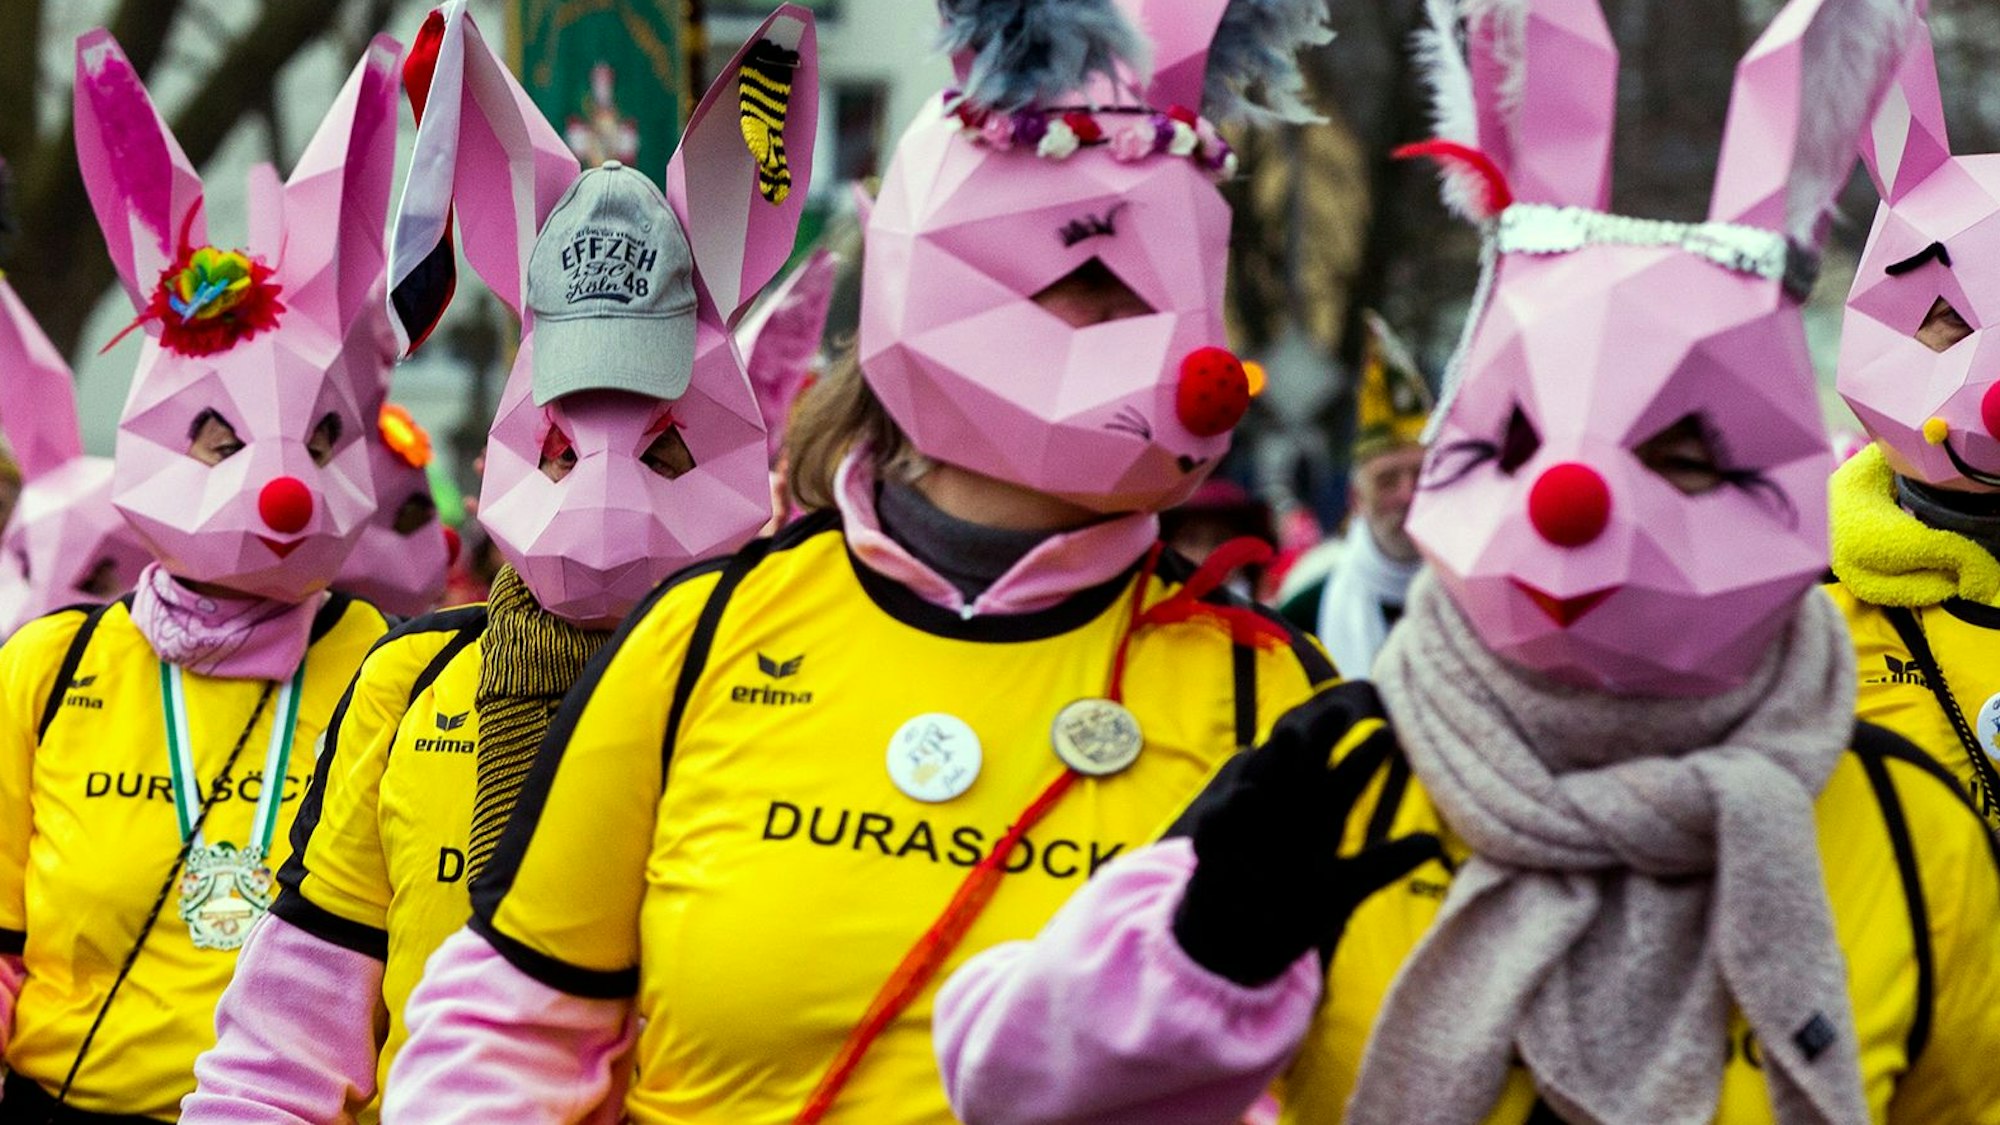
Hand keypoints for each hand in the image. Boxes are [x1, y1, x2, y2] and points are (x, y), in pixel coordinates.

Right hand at [1172, 685, 1438, 985]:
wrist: (1241, 941)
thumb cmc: (1295, 910)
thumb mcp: (1346, 888)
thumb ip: (1385, 863)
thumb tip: (1435, 844)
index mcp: (1320, 816)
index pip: (1347, 779)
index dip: (1365, 758)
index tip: (1388, 733)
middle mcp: (1287, 810)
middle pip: (1304, 765)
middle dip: (1318, 738)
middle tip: (1338, 709)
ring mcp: (1251, 822)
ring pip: (1263, 778)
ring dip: (1274, 758)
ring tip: (1290, 732)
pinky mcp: (1218, 843)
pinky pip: (1222, 819)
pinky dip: (1234, 807)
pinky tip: (1249, 796)